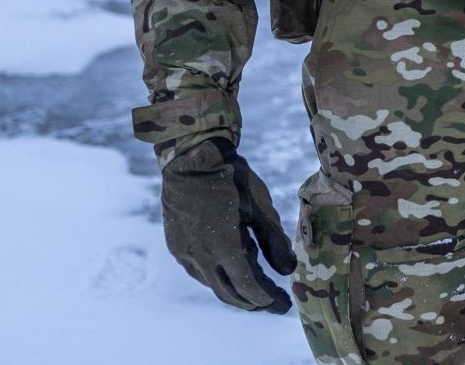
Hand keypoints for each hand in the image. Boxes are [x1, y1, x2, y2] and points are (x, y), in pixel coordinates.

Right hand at [160, 139, 296, 312]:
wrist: (191, 160)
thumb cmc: (231, 180)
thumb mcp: (261, 208)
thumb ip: (274, 242)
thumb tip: (288, 270)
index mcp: (224, 249)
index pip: (247, 288)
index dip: (266, 299)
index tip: (282, 305)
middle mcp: (201, 258)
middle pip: (228, 293)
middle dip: (252, 302)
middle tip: (273, 304)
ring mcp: (185, 254)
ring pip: (212, 284)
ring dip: (235, 290)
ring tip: (257, 289)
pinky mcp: (177, 247)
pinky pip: (200, 271)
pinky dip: (219, 276)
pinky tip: (233, 268)